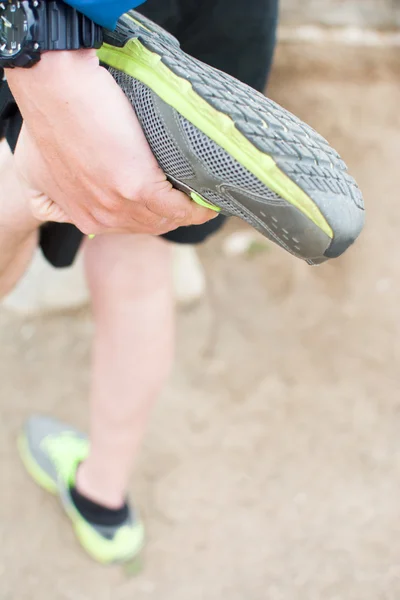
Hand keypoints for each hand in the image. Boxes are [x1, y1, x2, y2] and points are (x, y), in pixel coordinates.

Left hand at [6, 50, 214, 234]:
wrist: (55, 90)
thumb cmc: (50, 119)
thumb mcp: (43, 172)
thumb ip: (62, 194)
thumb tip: (75, 199)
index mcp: (84, 217)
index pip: (130, 227)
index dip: (152, 216)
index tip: (169, 205)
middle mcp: (102, 218)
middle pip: (152, 226)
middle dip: (173, 216)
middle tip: (192, 200)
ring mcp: (120, 205)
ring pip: (167, 219)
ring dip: (189, 211)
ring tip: (203, 198)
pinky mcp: (138, 187)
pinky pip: (179, 208)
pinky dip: (198, 208)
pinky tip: (209, 201)